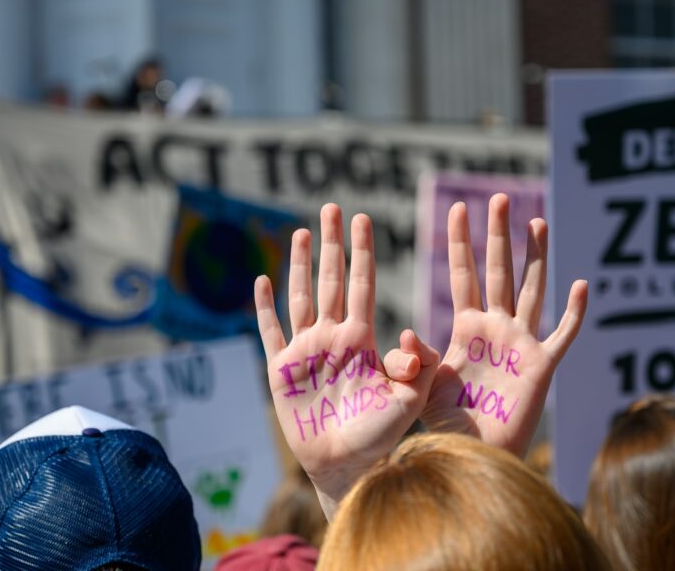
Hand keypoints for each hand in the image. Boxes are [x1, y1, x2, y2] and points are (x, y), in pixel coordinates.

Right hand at [255, 204, 438, 518]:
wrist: (348, 467)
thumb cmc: (380, 436)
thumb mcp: (406, 401)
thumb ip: (412, 369)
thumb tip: (407, 335)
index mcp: (362, 339)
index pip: (362, 284)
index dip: (361, 252)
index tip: (363, 219)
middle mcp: (333, 337)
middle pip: (330, 280)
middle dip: (332, 244)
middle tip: (333, 207)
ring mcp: (306, 351)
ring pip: (301, 296)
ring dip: (300, 265)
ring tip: (303, 232)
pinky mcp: (281, 371)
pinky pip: (271, 332)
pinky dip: (264, 307)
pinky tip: (262, 280)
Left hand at [421, 194, 586, 456]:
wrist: (476, 456)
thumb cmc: (450, 423)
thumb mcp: (427, 385)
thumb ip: (418, 358)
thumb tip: (407, 332)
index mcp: (468, 327)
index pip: (464, 274)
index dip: (461, 242)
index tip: (457, 207)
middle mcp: (497, 327)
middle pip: (500, 271)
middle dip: (498, 235)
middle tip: (498, 198)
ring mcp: (521, 343)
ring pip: (532, 290)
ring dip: (535, 257)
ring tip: (537, 222)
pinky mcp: (542, 366)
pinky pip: (562, 334)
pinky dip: (573, 312)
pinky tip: (580, 285)